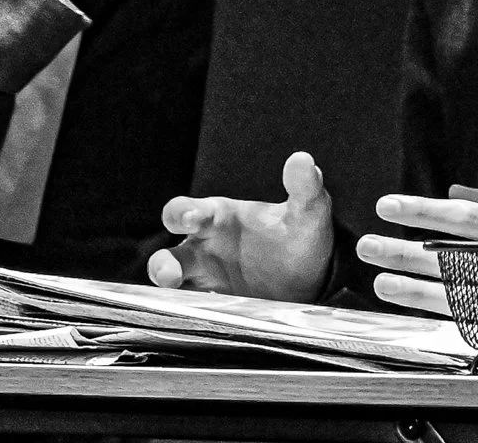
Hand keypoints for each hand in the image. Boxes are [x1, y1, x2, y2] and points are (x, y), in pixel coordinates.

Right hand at [147, 151, 334, 302]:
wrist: (314, 279)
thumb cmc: (300, 237)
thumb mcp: (307, 213)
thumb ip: (304, 187)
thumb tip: (302, 160)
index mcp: (219, 218)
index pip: (187, 211)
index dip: (183, 213)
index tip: (192, 218)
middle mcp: (205, 247)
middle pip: (169, 253)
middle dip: (163, 263)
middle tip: (170, 272)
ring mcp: (208, 279)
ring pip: (174, 285)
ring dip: (169, 292)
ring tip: (175, 297)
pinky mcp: (216, 306)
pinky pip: (191, 310)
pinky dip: (186, 313)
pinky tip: (195, 318)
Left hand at [359, 186, 477, 315]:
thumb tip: (456, 194)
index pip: (467, 221)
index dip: (423, 212)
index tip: (389, 207)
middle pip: (454, 260)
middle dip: (404, 253)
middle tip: (368, 245)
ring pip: (459, 297)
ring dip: (414, 291)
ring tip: (379, 281)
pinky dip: (445, 317)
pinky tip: (417, 310)